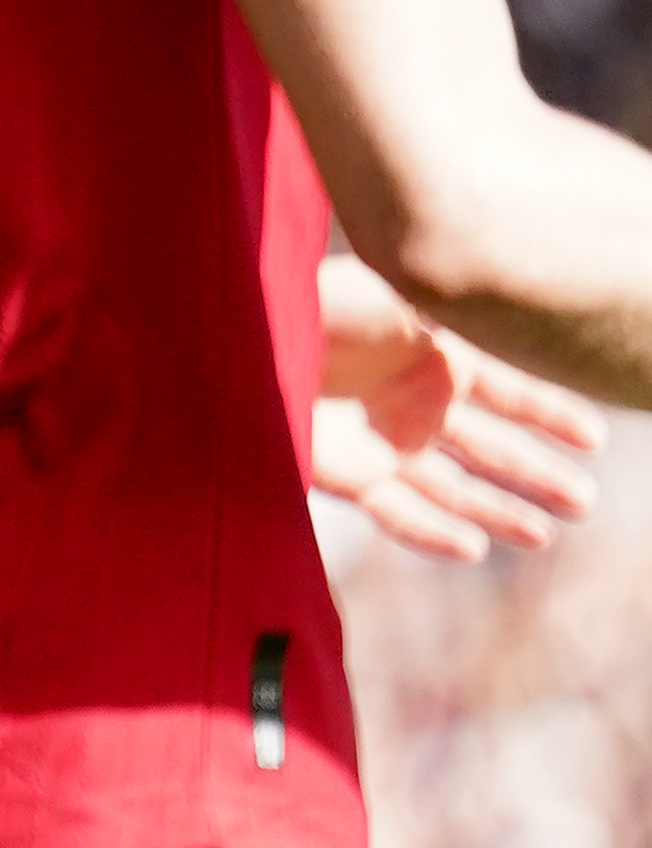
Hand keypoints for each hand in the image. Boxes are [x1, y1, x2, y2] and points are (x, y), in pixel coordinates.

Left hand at [315, 252, 601, 562]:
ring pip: (454, 490)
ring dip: (498, 513)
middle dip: (538, 476)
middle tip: (584, 503)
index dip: (553, 417)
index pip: (511, 394)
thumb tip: (529, 319)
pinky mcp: (346, 474)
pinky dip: (435, 532)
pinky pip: (401, 512)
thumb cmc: (327, 301)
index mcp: (437, 356)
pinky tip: (473, 548)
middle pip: (491, 451)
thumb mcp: (410, 299)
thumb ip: (469, 319)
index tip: (597, 440)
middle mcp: (415, 404)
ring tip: (541, 536)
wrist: (251, 331)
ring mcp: (383, 442)